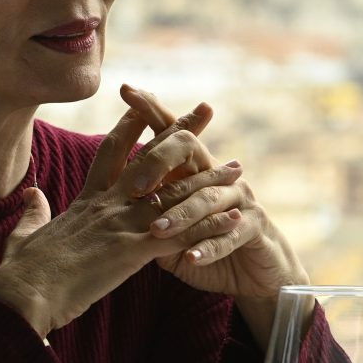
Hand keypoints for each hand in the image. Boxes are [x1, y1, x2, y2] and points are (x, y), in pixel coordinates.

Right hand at [0, 107, 246, 337]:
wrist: (21, 297)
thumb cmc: (19, 273)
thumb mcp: (24, 235)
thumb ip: (34, 213)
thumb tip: (34, 195)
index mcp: (84, 202)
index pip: (112, 153)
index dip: (130, 128)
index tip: (147, 108)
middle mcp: (107, 205)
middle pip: (151, 159)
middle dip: (181, 134)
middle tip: (205, 111)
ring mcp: (121, 225)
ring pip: (175, 194)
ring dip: (209, 181)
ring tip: (236, 168)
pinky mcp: (132, 252)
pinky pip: (182, 235)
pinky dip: (210, 227)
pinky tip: (234, 219)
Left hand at [119, 84, 309, 298]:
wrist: (255, 273)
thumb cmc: (205, 246)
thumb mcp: (170, 228)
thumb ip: (146, 211)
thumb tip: (107, 199)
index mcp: (192, 169)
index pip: (170, 131)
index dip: (150, 109)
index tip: (126, 89)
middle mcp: (216, 174)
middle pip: (189, 150)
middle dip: (158, 164)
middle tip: (134, 188)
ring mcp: (239, 198)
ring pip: (206, 197)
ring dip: (180, 215)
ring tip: (156, 232)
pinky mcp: (255, 226)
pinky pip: (230, 233)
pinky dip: (209, 246)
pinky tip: (192, 257)